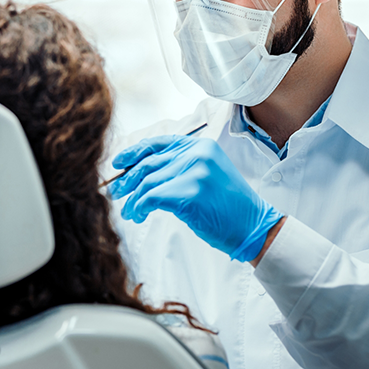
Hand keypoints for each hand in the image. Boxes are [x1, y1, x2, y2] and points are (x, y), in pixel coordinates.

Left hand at [109, 134, 283, 261]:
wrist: (253, 225)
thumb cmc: (228, 206)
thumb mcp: (208, 174)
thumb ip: (182, 166)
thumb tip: (143, 171)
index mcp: (201, 146)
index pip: (159, 143)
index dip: (134, 152)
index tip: (118, 163)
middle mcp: (197, 154)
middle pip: (149, 163)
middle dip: (128, 179)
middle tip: (116, 192)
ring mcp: (194, 172)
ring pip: (148, 182)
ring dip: (133, 199)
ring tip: (129, 212)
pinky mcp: (190, 193)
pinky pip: (152, 198)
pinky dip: (140, 207)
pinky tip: (138, 215)